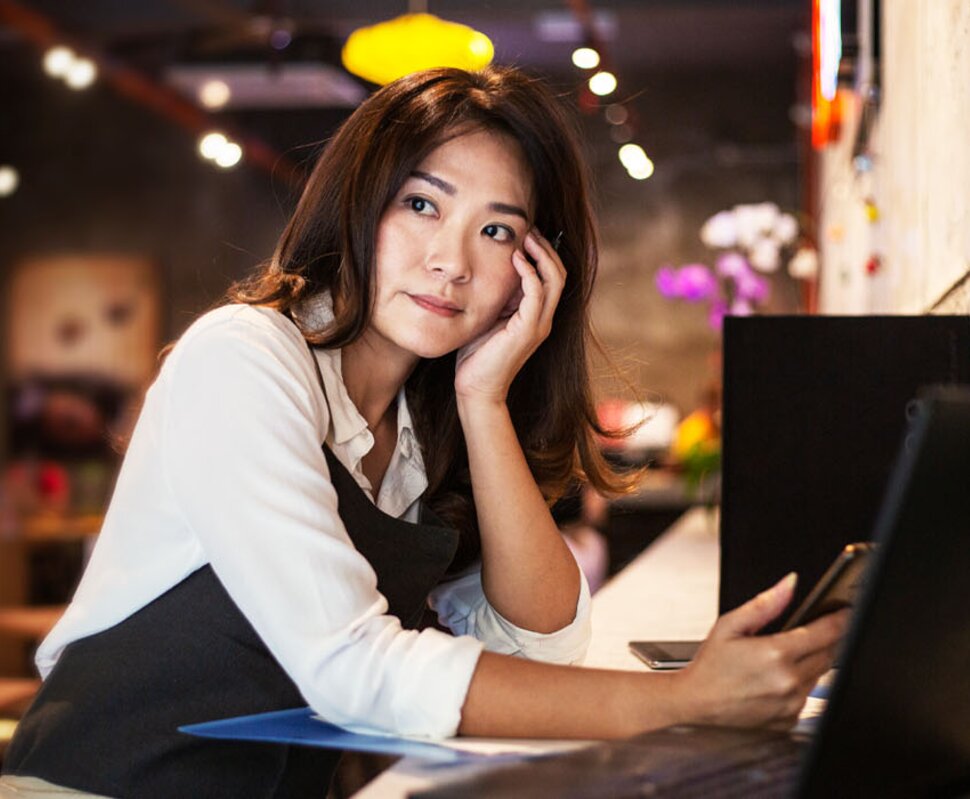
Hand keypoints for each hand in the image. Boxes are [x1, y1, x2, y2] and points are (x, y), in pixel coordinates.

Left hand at [454, 230, 565, 403]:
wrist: (476, 389)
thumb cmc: (477, 355)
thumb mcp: (488, 316)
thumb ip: (496, 296)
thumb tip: (490, 268)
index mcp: (536, 315)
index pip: (551, 276)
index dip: (542, 252)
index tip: (526, 232)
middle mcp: (543, 319)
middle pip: (559, 273)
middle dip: (546, 248)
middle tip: (529, 228)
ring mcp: (539, 325)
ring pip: (554, 280)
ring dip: (541, 255)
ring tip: (526, 237)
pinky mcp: (528, 331)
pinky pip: (537, 294)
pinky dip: (529, 273)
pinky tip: (516, 259)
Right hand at [672, 573, 849, 730]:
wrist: (696, 705)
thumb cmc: (710, 666)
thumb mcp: (729, 626)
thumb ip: (764, 604)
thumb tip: (789, 584)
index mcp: (775, 653)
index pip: (826, 632)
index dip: (841, 618)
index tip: (846, 610)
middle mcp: (788, 681)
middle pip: (829, 653)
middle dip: (825, 640)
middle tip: (809, 632)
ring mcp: (792, 703)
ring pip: (820, 675)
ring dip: (811, 662)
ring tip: (779, 659)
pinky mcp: (790, 719)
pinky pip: (808, 696)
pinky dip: (799, 684)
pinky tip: (775, 680)